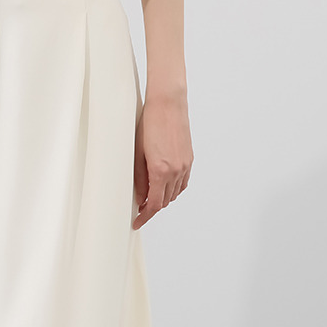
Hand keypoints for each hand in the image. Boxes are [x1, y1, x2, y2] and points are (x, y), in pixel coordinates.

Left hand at [132, 92, 192, 228]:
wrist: (168, 104)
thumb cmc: (149, 124)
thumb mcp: (138, 153)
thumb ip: (139, 178)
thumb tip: (141, 197)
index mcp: (161, 171)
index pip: (154, 204)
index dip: (144, 216)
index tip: (137, 222)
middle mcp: (176, 171)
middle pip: (165, 201)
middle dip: (152, 207)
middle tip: (138, 208)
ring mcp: (185, 165)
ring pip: (175, 193)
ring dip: (163, 198)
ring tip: (149, 197)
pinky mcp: (189, 159)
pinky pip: (183, 182)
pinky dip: (173, 189)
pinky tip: (164, 186)